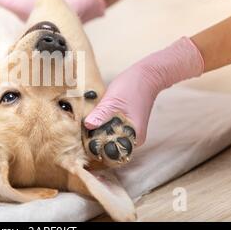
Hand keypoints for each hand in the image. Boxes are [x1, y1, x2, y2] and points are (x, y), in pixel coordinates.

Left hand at [84, 37, 203, 145]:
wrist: (147, 76)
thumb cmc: (132, 87)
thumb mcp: (112, 100)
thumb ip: (101, 114)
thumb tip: (88, 125)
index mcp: (133, 136)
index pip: (112, 153)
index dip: (98, 149)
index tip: (85, 141)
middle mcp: (133, 139)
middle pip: (111, 148)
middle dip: (97, 143)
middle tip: (83, 134)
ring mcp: (131, 132)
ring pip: (111, 140)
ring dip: (99, 135)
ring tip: (87, 127)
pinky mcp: (127, 125)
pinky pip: (113, 132)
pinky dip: (104, 128)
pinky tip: (95, 121)